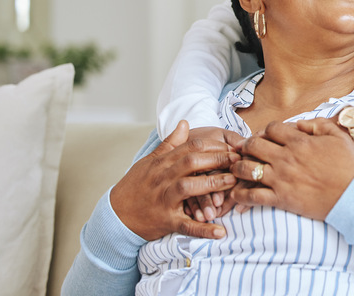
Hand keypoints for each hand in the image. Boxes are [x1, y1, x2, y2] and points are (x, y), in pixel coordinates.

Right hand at [109, 120, 241, 239]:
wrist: (115, 215)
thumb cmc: (135, 186)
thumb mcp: (150, 161)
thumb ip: (170, 143)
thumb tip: (184, 122)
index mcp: (162, 163)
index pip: (191, 147)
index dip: (214, 145)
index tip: (232, 147)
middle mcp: (163, 178)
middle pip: (192, 162)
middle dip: (217, 159)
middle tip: (238, 160)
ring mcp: (164, 199)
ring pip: (189, 187)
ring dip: (213, 184)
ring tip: (233, 183)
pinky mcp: (166, 221)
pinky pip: (186, 225)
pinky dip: (203, 229)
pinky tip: (220, 231)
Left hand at [229, 118, 353, 220]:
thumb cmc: (349, 165)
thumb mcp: (338, 136)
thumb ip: (317, 124)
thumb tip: (298, 123)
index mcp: (299, 142)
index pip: (271, 128)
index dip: (266, 131)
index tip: (268, 137)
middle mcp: (286, 158)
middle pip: (253, 145)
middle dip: (247, 145)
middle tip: (248, 150)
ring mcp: (281, 179)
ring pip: (247, 169)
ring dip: (239, 168)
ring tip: (239, 170)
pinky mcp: (281, 199)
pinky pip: (252, 196)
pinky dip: (241, 196)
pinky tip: (238, 194)